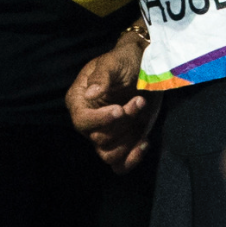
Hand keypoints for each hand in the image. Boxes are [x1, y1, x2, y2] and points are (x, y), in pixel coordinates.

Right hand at [67, 29, 159, 172]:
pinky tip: (145, 142)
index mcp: (79, 101)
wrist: (146, 67)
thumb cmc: (125, 61)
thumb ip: (102, 76)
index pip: (82, 121)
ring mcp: (104, 134)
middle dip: (123, 123)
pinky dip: (132, 159)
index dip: (100, 120)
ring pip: (109, 155)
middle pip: (99, 138)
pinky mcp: (121, 142)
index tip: (120, 110)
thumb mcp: (114, 62)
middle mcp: (88, 122)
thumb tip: (90, 94)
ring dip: (129, 138)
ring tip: (141, 114)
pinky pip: (120, 165)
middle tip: (139, 101)